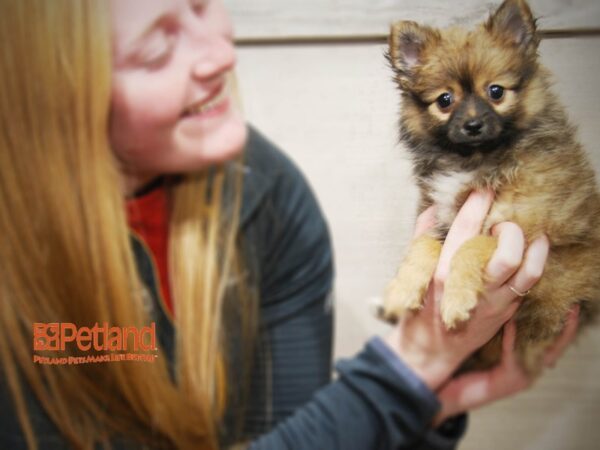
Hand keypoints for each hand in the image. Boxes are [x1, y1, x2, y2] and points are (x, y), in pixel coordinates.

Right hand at [385, 190, 549, 389]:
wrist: (429, 350)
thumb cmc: (418, 309)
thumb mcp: (412, 271)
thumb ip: (423, 236)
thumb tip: (436, 207)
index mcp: (443, 273)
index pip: (466, 231)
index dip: (478, 204)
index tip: (483, 189)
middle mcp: (471, 288)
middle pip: (506, 253)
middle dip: (510, 229)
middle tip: (502, 223)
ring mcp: (492, 303)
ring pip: (528, 271)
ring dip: (535, 248)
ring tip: (532, 235)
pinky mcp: (505, 313)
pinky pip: (529, 286)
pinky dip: (535, 264)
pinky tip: (532, 253)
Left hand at [432, 304, 579, 425]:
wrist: (454, 391)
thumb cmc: (473, 363)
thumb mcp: (494, 344)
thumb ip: (506, 329)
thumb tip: (511, 301)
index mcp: (531, 361)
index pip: (557, 341)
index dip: (567, 325)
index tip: (572, 305)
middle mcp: (532, 369)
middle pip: (556, 347)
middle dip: (566, 327)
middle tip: (571, 307)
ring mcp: (522, 376)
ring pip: (539, 351)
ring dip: (544, 329)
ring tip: (549, 309)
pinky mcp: (508, 378)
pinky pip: (512, 354)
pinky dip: (512, 337)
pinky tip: (511, 321)